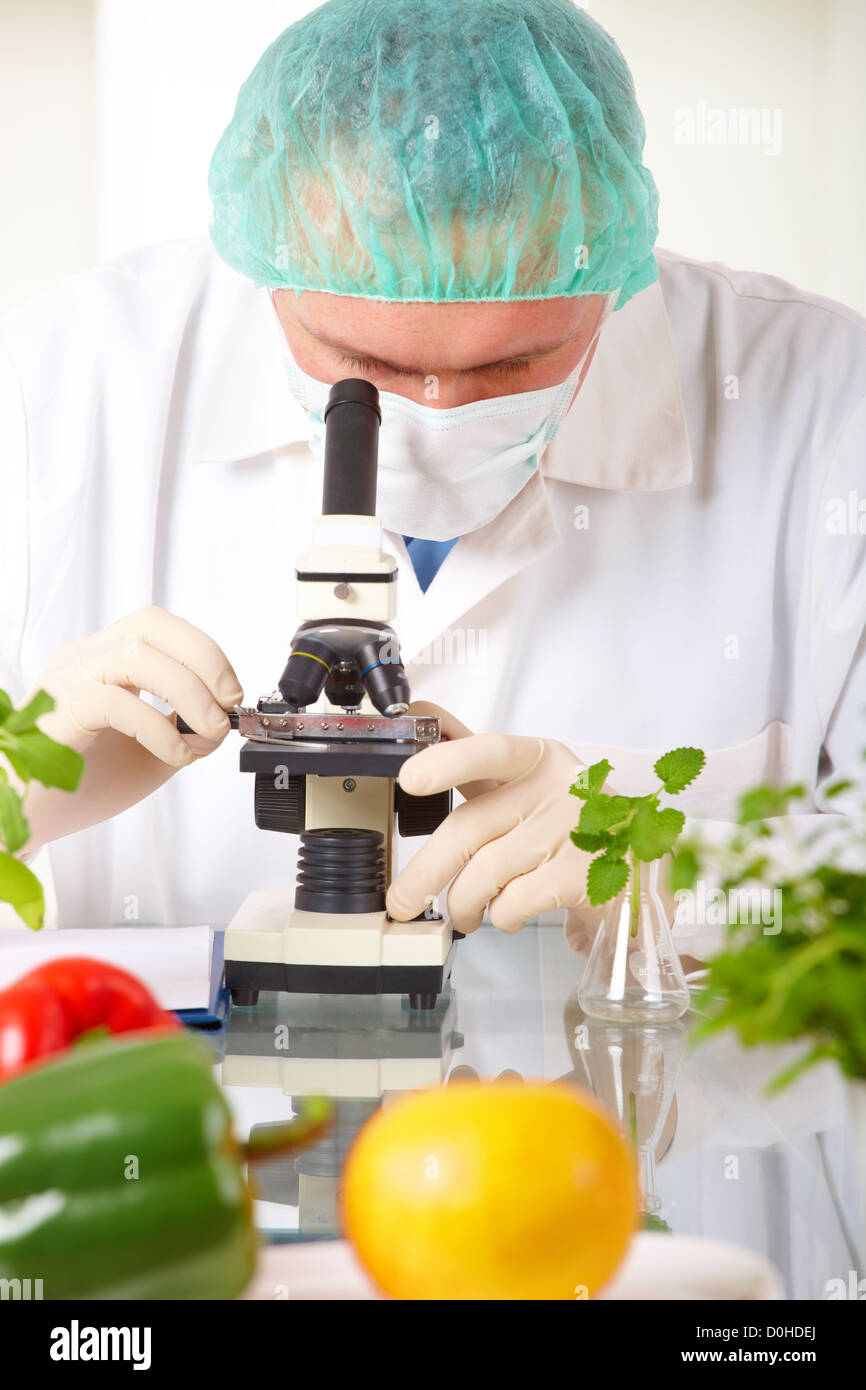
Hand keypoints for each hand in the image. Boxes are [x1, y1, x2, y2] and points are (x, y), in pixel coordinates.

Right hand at [14, 607, 242, 851]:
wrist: (24, 820)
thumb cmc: (79, 783)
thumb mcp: (151, 753)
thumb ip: (186, 731)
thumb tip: (223, 721)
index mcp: (106, 660)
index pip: (160, 626)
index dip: (205, 651)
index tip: (232, 693)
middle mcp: (85, 660)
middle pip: (150, 626)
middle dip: (203, 659)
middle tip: (228, 705)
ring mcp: (68, 683)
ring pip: (136, 657)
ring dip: (188, 694)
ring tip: (207, 733)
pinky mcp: (58, 716)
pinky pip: (115, 704)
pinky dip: (157, 729)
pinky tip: (173, 754)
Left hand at [386, 703, 593, 933]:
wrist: (635, 861)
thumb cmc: (565, 816)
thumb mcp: (524, 778)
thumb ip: (472, 755)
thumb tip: (421, 713)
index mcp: (537, 758)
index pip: (491, 750)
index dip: (447, 761)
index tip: (410, 778)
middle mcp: (555, 790)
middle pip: (471, 827)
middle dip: (425, 872)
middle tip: (400, 900)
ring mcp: (570, 834)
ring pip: (485, 872)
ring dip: (462, 903)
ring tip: (462, 913)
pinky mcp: (579, 878)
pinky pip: (514, 902)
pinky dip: (500, 915)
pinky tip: (505, 912)